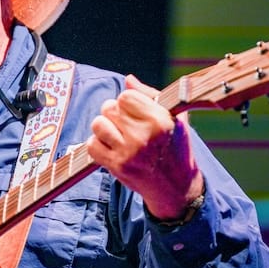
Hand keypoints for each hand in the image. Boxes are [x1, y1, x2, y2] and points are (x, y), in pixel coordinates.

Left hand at [87, 74, 202, 220]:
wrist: (177, 188)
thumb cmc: (176, 148)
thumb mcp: (174, 119)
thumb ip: (150, 96)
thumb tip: (128, 79)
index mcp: (160, 120)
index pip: (125, 97)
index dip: (127, 103)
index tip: (135, 112)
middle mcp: (143, 136)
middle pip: (108, 108)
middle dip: (114, 114)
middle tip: (126, 126)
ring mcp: (128, 152)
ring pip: (97, 124)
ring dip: (104, 128)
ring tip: (117, 135)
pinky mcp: (117, 166)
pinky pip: (91, 145)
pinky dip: (98, 145)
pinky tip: (112, 148)